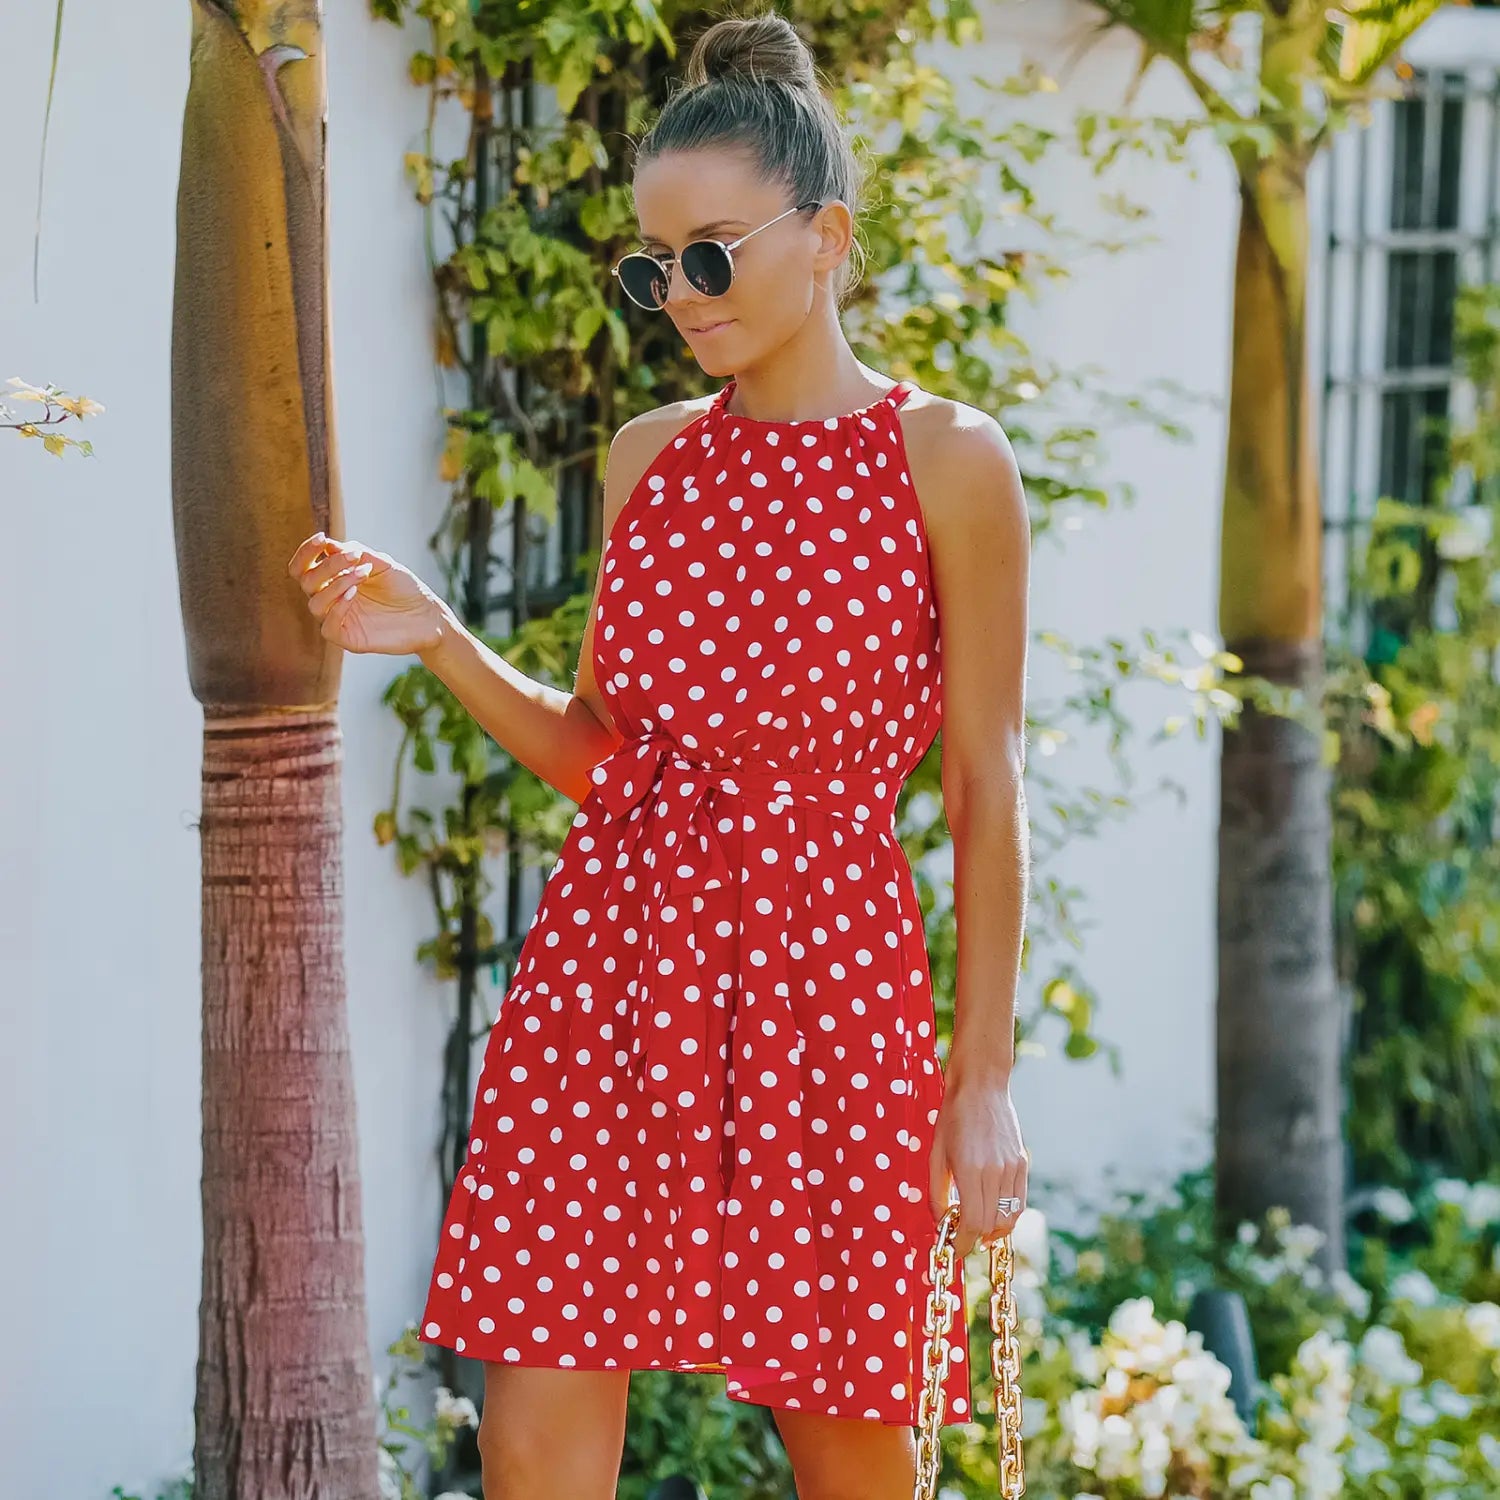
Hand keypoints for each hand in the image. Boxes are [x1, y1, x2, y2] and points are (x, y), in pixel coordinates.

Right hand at [286, 532, 448, 656]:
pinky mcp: (348, 639)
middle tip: (355, 557)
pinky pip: (328, 628)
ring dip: (336, 584)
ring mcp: (339, 619)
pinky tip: (353, 594)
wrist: (428, 615)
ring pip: (315, 603)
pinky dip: (337, 608)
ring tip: (363, 574)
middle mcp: (331, 599)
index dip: (306, 552)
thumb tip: (327, 544)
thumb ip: (355, 552)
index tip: (322, 537)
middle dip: (327, 566)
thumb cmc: (404, 588)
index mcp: (334, 579)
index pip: (304, 567)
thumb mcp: (381, 563)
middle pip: (307, 581)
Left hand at [929, 1074, 1028, 1258]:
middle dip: (975, 1239)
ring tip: (977, 1228)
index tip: (954, 1249)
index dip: (963, 1243)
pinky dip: (1007, 1216)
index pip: (973, 1223)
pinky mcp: (1023, 1163)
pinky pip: (1019, 1202)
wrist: (982, 1086)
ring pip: (1009, 1219)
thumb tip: (941, 1222)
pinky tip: (993, 1213)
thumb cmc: (952, 1117)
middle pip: (991, 1226)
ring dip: (993, 1231)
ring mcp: (1012, 1168)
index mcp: (970, 1169)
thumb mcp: (935, 1154)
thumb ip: (936, 1192)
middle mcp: (995, 1171)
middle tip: (961, 1237)